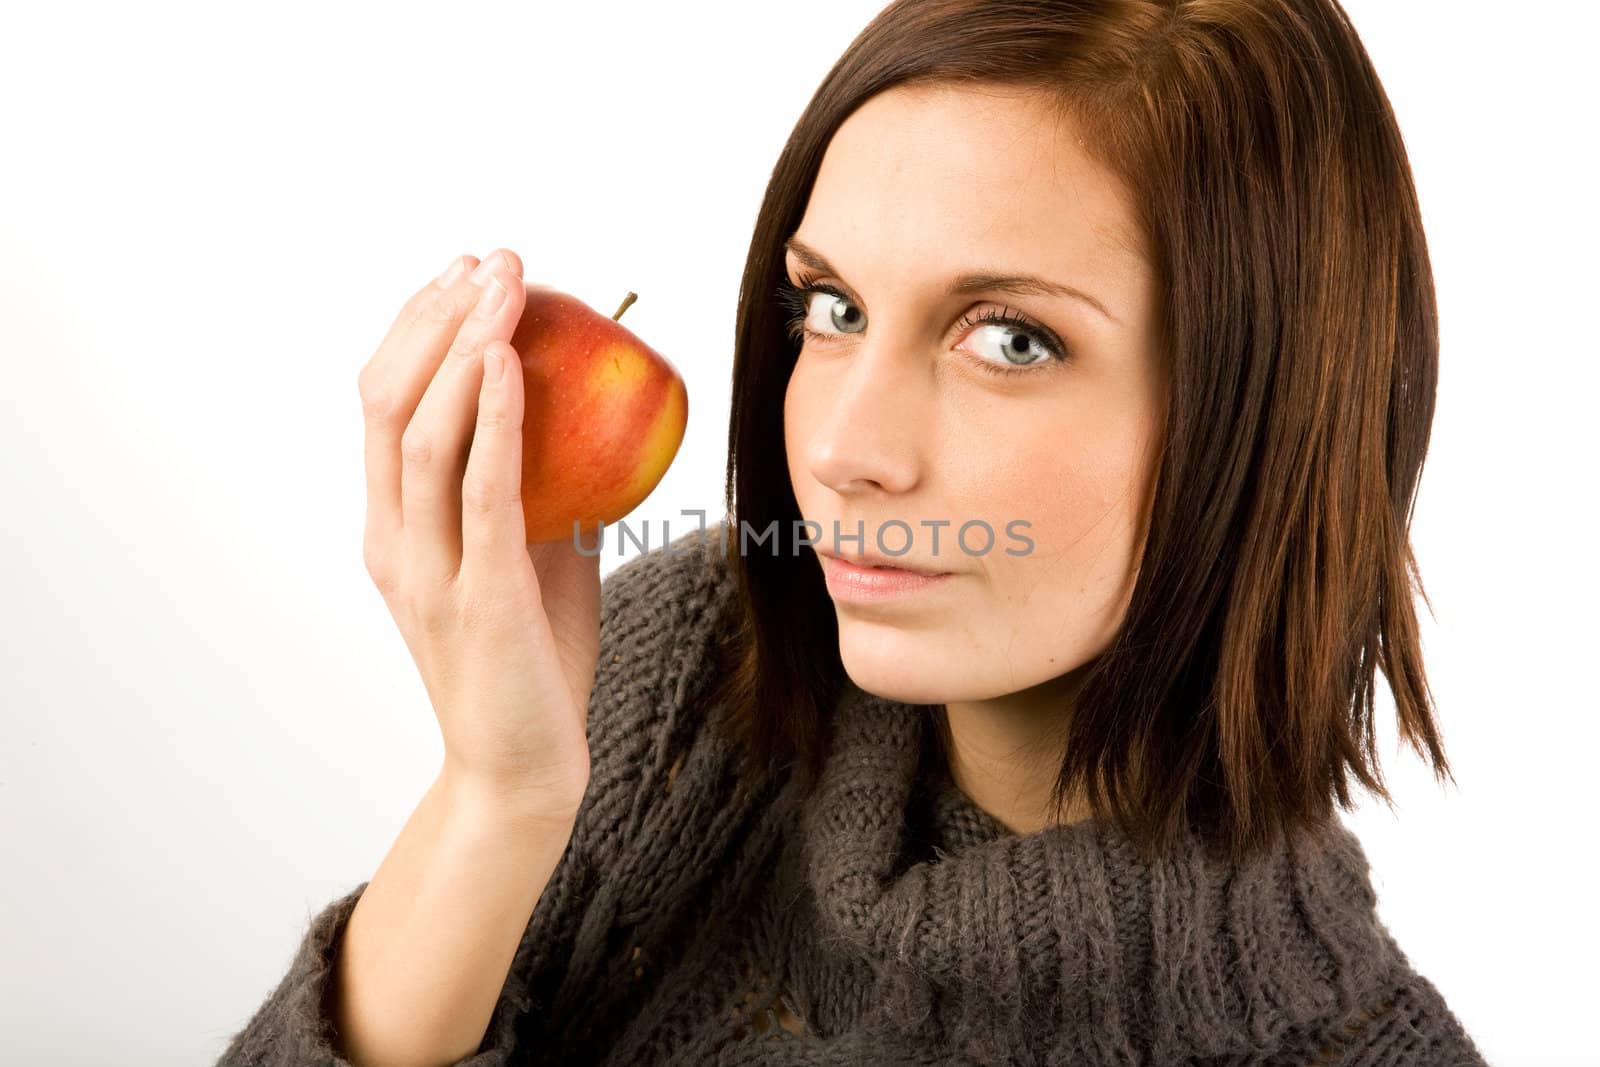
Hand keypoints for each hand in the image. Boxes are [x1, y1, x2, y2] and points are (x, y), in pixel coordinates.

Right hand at [356, 249, 600, 817]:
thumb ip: (543, 497)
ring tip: (503, 287)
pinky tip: (513, 364)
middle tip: (489, 259)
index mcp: (393, 528)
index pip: (382, 404)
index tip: (464, 274)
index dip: (415, 330)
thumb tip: (595, 427)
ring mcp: (426, 570)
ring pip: (421, 435)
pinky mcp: (476, 598)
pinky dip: (495, 420)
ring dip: (463, 349)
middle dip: (435, 318)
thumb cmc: (531, 664)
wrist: (522, 770)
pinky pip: (481, 493)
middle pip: (387, 400)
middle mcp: (392, 540)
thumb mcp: (535, 562)